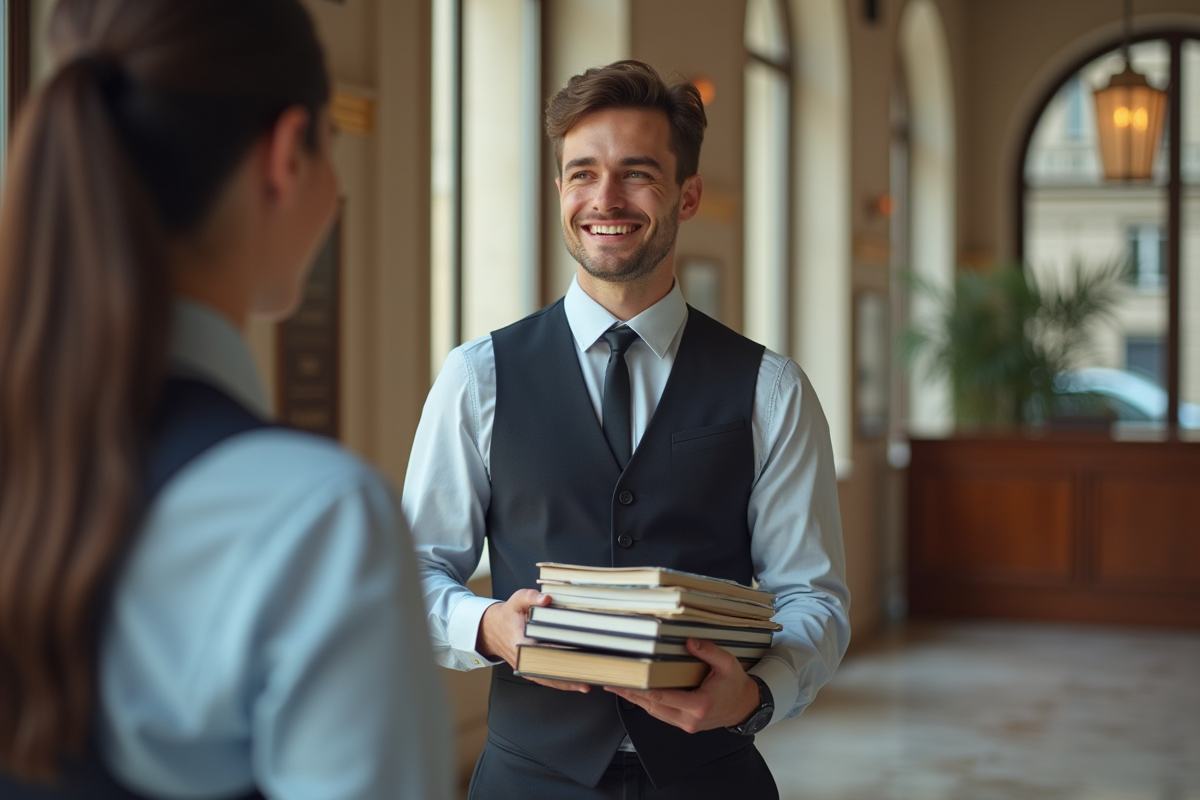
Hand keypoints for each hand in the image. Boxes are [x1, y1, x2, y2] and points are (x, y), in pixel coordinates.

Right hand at [476, 589, 590, 693]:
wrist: (493, 630)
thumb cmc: (508, 615)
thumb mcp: (516, 600)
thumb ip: (531, 597)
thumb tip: (546, 599)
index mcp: (520, 642)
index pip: (545, 650)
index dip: (563, 652)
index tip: (580, 653)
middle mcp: (523, 659)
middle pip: (550, 669)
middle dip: (571, 671)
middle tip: (592, 670)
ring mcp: (527, 668)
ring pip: (550, 679)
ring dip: (569, 682)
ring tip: (589, 682)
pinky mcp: (531, 671)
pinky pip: (547, 680)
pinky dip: (562, 683)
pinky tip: (578, 684)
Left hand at [604, 638, 759, 732]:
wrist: (745, 707)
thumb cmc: (736, 686)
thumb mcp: (727, 663)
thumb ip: (708, 651)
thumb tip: (689, 642)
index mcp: (699, 704)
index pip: (663, 696)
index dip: (640, 689)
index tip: (625, 681)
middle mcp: (690, 718)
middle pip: (652, 707)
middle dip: (631, 695)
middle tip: (612, 683)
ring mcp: (687, 724)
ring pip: (654, 713)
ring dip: (636, 700)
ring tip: (618, 688)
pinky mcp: (685, 724)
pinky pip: (661, 714)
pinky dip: (647, 704)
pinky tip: (637, 694)